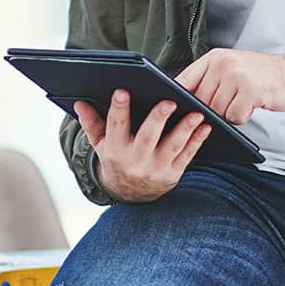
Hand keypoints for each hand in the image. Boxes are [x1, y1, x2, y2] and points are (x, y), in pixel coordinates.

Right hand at [73, 89, 212, 201]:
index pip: (115, 126)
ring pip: (172, 147)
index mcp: (114, 149)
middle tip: (169, 101)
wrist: (130, 194)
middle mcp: (135, 160)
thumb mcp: (100, 144)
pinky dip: (197, 141)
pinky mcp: (172, 174)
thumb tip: (80, 103)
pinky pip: (187, 156)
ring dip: (185, 130)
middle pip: (147, 137)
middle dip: (158, 119)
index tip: (123, 91)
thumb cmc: (116, 160)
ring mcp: (155, 169)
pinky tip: (205, 126)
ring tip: (196, 113)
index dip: (118, 109)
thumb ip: (91, 123)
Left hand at [175, 47, 284, 123]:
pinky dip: (243, 117)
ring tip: (244, 101)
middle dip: (213, 110)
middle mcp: (223, 64)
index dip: (177, 98)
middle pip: (201, 101)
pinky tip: (253, 105)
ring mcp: (237, 76)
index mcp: (215, 58)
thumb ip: (210, 79)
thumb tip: (184, 101)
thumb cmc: (264, 75)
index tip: (175, 110)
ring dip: (230, 113)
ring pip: (217, 111)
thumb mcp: (233, 67)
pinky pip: (234, 117)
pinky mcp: (250, 91)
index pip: (184, 80)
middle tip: (230, 105)